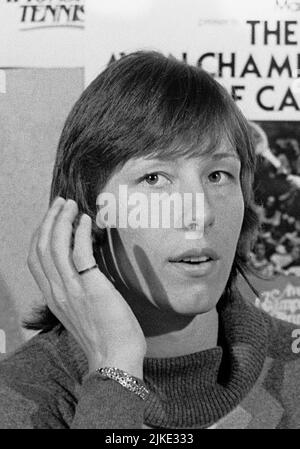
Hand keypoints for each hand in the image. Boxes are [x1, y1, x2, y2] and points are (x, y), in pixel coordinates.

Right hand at [27, 197, 146, 377]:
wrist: (116, 358)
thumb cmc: (104, 335)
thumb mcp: (80, 311)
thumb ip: (75, 290)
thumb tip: (82, 268)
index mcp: (53, 296)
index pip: (35, 258)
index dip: (40, 234)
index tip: (52, 217)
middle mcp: (56, 291)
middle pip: (41, 247)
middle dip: (49, 220)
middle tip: (61, 203)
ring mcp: (71, 289)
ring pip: (54, 246)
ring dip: (61, 220)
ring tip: (71, 205)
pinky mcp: (91, 287)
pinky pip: (79, 253)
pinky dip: (79, 233)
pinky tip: (86, 221)